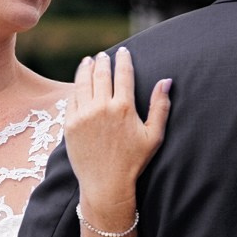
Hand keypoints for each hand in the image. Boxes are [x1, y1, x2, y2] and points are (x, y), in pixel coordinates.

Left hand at [65, 48, 170, 211]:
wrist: (106, 184)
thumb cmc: (133, 162)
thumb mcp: (153, 136)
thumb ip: (160, 106)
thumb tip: (166, 81)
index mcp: (124, 108)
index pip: (123, 74)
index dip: (123, 60)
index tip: (123, 52)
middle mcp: (102, 107)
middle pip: (101, 74)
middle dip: (103, 61)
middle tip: (103, 55)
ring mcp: (83, 115)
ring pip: (83, 83)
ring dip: (85, 69)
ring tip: (88, 62)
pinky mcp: (70, 124)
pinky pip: (72, 99)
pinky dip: (76, 88)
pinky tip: (78, 85)